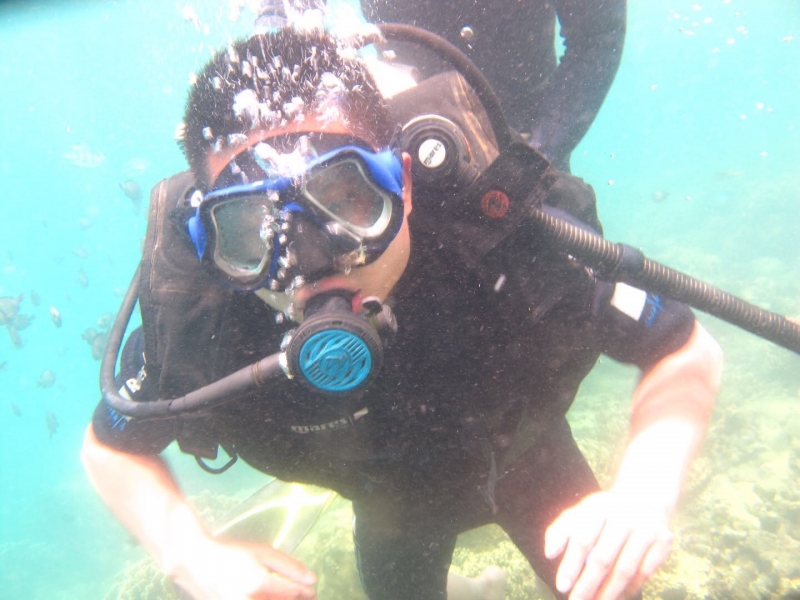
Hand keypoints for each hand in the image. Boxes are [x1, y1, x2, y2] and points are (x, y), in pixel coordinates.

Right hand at [173, 536, 316, 599]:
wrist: (197, 563)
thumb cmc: (233, 554)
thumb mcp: (263, 552)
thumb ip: (289, 566)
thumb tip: (312, 580)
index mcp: (259, 584)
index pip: (293, 594)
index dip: (306, 593)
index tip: (311, 592)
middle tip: (302, 597)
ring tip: (285, 596)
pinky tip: (267, 597)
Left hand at [544, 489, 672, 599]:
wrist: (644, 497)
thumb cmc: (602, 514)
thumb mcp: (579, 514)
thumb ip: (559, 531)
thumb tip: (549, 554)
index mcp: (599, 507)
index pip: (582, 539)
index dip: (571, 564)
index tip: (561, 586)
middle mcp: (624, 515)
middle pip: (603, 558)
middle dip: (588, 585)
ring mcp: (647, 528)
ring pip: (626, 569)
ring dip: (609, 592)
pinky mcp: (664, 541)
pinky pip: (645, 573)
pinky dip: (630, 589)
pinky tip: (616, 598)